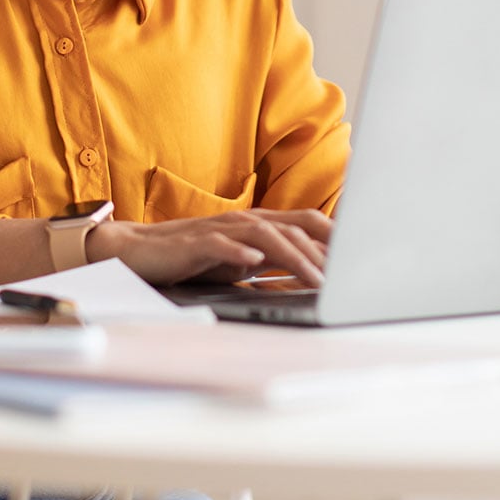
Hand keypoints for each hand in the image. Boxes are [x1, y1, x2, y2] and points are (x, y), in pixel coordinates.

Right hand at [86, 208, 330, 287]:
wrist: (137, 250)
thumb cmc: (191, 257)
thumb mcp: (238, 261)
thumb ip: (270, 262)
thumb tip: (310, 277)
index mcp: (257, 223)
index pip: (305, 222)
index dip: (334, 236)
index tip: (362, 256)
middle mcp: (243, 221)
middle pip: (292, 229)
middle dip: (322, 253)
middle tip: (346, 279)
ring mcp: (219, 229)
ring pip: (264, 235)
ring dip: (292, 257)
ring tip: (313, 278)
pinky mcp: (194, 242)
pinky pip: (220, 244)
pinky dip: (239, 252)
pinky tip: (254, 262)